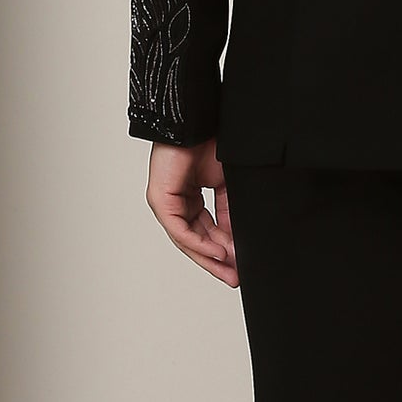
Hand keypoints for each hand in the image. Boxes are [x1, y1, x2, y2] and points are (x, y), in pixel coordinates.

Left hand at [145, 137, 237, 285]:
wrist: (198, 123)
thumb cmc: (210, 143)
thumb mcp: (226, 185)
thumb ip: (229, 213)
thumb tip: (238, 242)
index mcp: (190, 199)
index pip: (206, 233)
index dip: (223, 251)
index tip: (240, 267)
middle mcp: (176, 203)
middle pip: (196, 241)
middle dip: (217, 262)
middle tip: (235, 278)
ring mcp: (166, 203)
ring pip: (187, 240)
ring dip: (209, 257)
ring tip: (230, 271)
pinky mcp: (160, 200)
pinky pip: (180, 230)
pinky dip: (199, 243)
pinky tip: (218, 253)